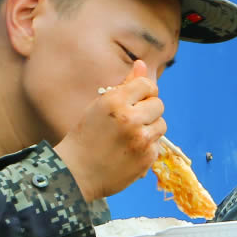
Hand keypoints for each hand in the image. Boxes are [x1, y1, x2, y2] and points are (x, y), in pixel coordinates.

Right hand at [54, 60, 165, 200]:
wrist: (75, 174)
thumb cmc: (85, 137)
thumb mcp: (99, 106)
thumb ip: (125, 85)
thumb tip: (142, 63)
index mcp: (114, 101)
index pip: (147, 85)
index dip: (143, 92)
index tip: (135, 101)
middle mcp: (130, 118)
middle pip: (158, 105)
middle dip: (148, 111)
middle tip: (130, 121)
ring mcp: (140, 140)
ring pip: (161, 125)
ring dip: (150, 128)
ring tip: (130, 137)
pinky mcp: (147, 158)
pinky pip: (157, 145)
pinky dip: (147, 147)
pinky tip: (129, 152)